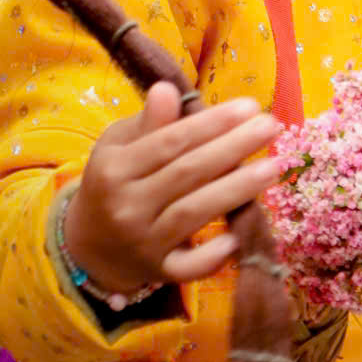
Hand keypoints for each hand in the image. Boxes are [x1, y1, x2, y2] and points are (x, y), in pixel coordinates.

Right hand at [61, 81, 284, 298]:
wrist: (89, 246)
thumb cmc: (114, 182)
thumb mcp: (119, 146)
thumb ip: (148, 122)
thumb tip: (167, 89)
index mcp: (115, 169)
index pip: (170, 142)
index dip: (212, 123)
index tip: (250, 106)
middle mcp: (127, 207)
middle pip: (187, 174)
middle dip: (233, 148)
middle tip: (272, 127)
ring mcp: (143, 243)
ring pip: (192, 215)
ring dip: (235, 191)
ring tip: (273, 167)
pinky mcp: (159, 272)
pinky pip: (187, 269)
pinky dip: (211, 257)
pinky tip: (239, 235)